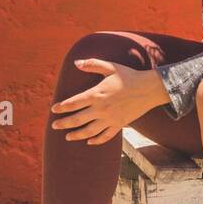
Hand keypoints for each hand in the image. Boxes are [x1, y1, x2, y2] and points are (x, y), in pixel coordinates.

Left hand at [50, 58, 166, 145]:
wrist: (148, 88)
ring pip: (89, 131)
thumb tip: (76, 62)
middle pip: (77, 119)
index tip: (54, 109)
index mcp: (97, 94)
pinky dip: (96, 140)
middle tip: (54, 126)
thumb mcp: (110, 67)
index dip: (62, 107)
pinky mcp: (119, 125)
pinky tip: (89, 141)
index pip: (74, 103)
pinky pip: (105, 136)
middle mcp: (101, 108)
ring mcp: (110, 119)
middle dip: (63, 123)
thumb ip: (92, 64)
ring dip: (76, 135)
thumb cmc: (128, 76)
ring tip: (67, 137)